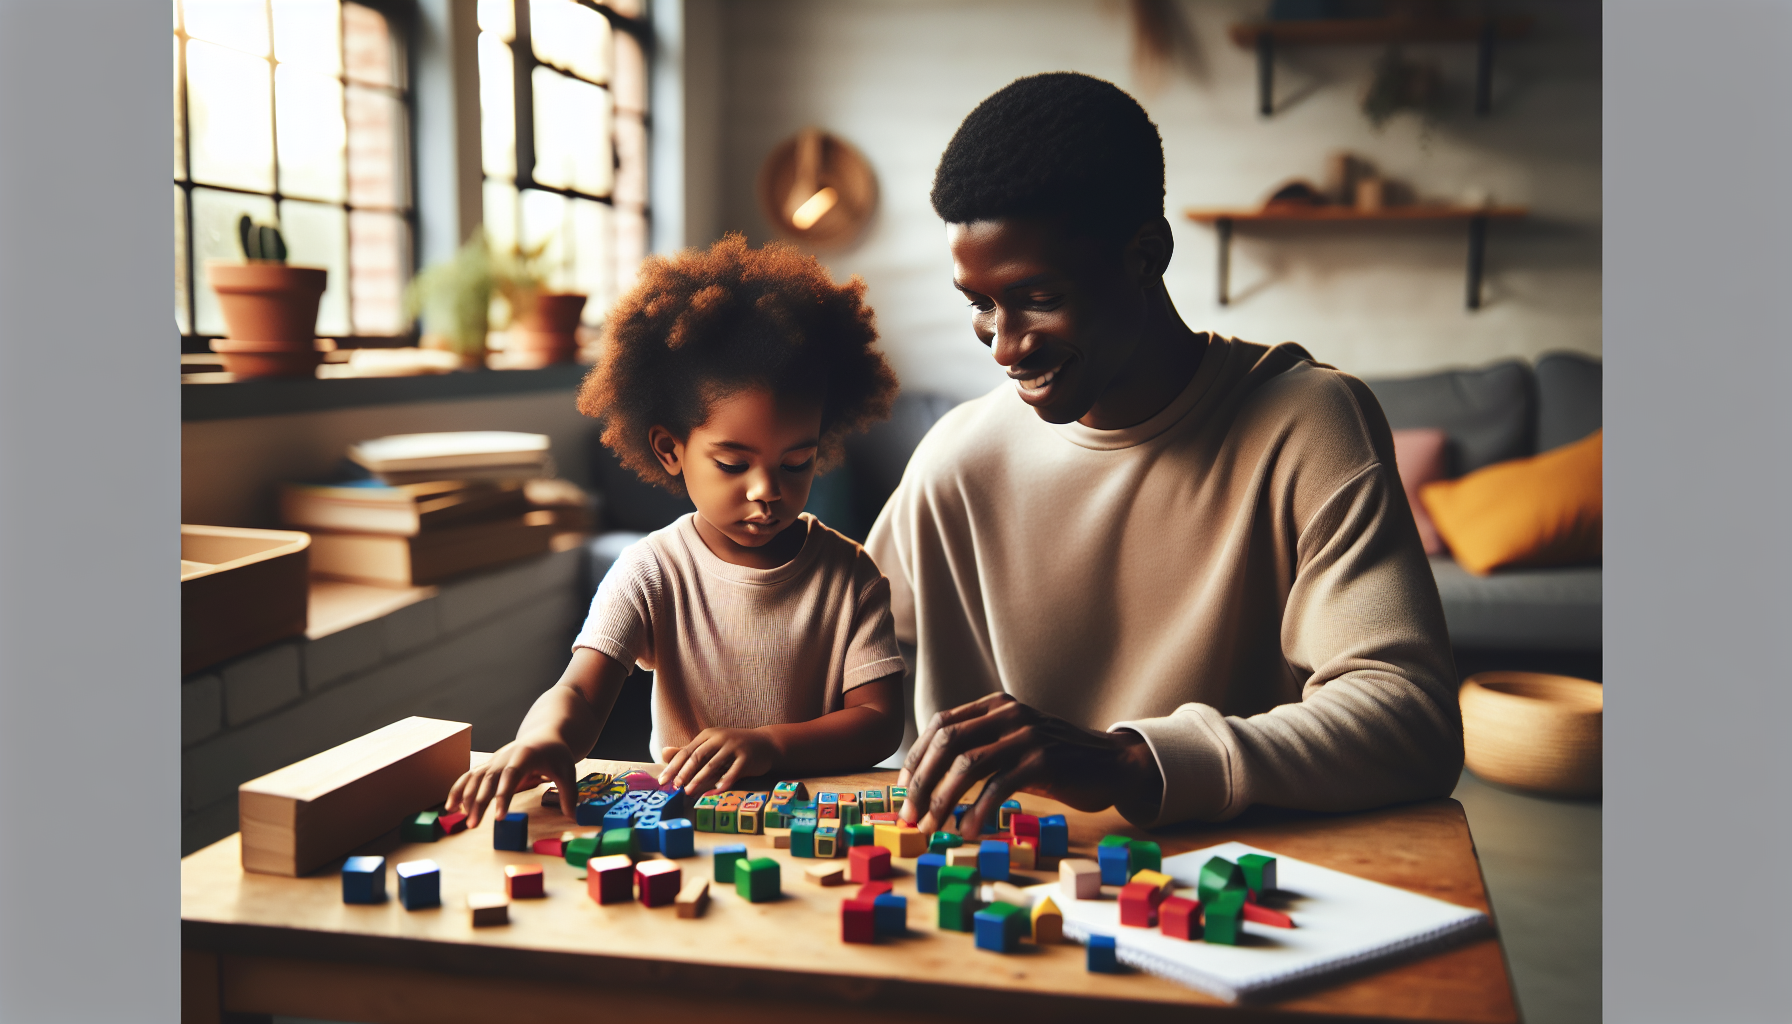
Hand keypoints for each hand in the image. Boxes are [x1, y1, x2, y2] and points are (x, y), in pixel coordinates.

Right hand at [446, 733, 577, 828]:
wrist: (544, 735)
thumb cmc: (556, 754)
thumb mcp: (567, 771)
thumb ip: (568, 794)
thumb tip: (572, 817)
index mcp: (524, 755)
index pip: (511, 775)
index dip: (503, 795)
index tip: (499, 816)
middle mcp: (505, 756)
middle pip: (488, 779)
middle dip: (479, 802)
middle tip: (473, 825)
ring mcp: (494, 760)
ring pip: (475, 777)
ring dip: (465, 797)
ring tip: (460, 819)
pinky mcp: (488, 766)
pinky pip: (469, 777)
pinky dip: (459, 790)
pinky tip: (451, 808)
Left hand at [658, 728, 779, 794]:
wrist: (765, 744)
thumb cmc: (734, 748)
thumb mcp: (711, 747)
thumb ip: (689, 751)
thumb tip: (663, 753)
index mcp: (708, 735)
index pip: (686, 751)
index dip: (673, 766)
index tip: (662, 781)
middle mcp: (720, 738)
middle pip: (697, 756)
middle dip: (684, 773)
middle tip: (675, 787)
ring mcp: (734, 746)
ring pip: (713, 764)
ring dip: (699, 779)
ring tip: (689, 792)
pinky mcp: (747, 756)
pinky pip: (734, 771)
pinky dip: (724, 781)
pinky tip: (716, 791)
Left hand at [896, 693, 1163, 835]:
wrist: (1112, 763)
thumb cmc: (1056, 761)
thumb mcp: (1014, 744)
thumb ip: (980, 749)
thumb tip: (928, 782)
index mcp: (996, 705)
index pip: (941, 725)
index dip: (917, 758)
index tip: (903, 791)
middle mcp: (1008, 714)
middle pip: (948, 742)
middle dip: (922, 781)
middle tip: (909, 816)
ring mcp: (1027, 735)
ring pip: (968, 764)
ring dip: (943, 800)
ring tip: (932, 828)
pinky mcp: (1044, 761)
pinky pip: (999, 786)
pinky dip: (979, 811)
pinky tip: (970, 830)